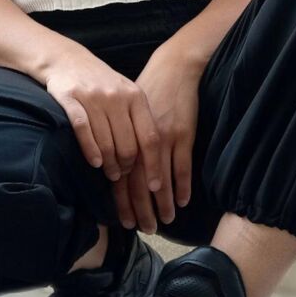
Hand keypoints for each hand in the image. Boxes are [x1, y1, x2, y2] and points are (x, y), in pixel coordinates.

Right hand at [44, 44, 162, 192]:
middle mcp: (116, 96)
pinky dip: (90, 151)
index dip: (153, 164)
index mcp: (135, 96)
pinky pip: (83, 131)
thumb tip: (152, 159)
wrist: (69, 60)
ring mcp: (93, 97)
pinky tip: (94, 162)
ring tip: (109, 172)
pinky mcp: (71, 99)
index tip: (155, 186)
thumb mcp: (127, 94)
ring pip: (106, 143)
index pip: (149, 137)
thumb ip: (138, 120)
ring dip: (108, 165)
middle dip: (126, 168)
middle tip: (122, 175)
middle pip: (127, 145)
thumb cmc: (102, 83)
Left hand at [110, 42, 202, 231]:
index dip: (122, 200)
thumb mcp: (128, 112)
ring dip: (164, 203)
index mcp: (126, 135)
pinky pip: (182, 166)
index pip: (122, 175)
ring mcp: (164, 138)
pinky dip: (183, 186)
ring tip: (165, 221)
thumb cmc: (148, 89)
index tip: (125, 221)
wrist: (172, 67)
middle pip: (139, 182)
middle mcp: (141, 140)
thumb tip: (112, 162)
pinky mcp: (183, 134)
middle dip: (142, 208)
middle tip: (145, 229)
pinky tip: (183, 201)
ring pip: (161, 179)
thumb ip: (121, 136)